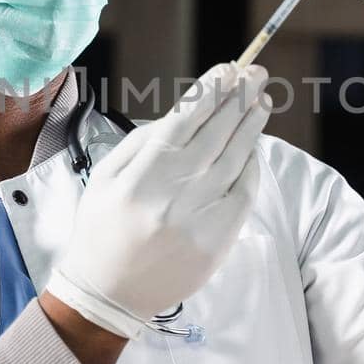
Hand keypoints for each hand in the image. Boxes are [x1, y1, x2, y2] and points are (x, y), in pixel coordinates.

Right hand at [44, 62, 269, 338]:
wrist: (107, 293)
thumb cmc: (102, 229)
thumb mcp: (106, 178)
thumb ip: (142, 142)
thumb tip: (187, 113)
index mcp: (139, 178)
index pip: (183, 121)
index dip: (209, 91)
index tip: (227, 69)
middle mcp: (171, 196)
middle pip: (215, 135)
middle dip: (238, 99)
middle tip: (255, 74)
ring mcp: (197, 221)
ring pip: (234, 161)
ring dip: (251, 127)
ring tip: (262, 102)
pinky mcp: (216, 242)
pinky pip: (243, 194)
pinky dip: (252, 167)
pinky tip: (254, 147)